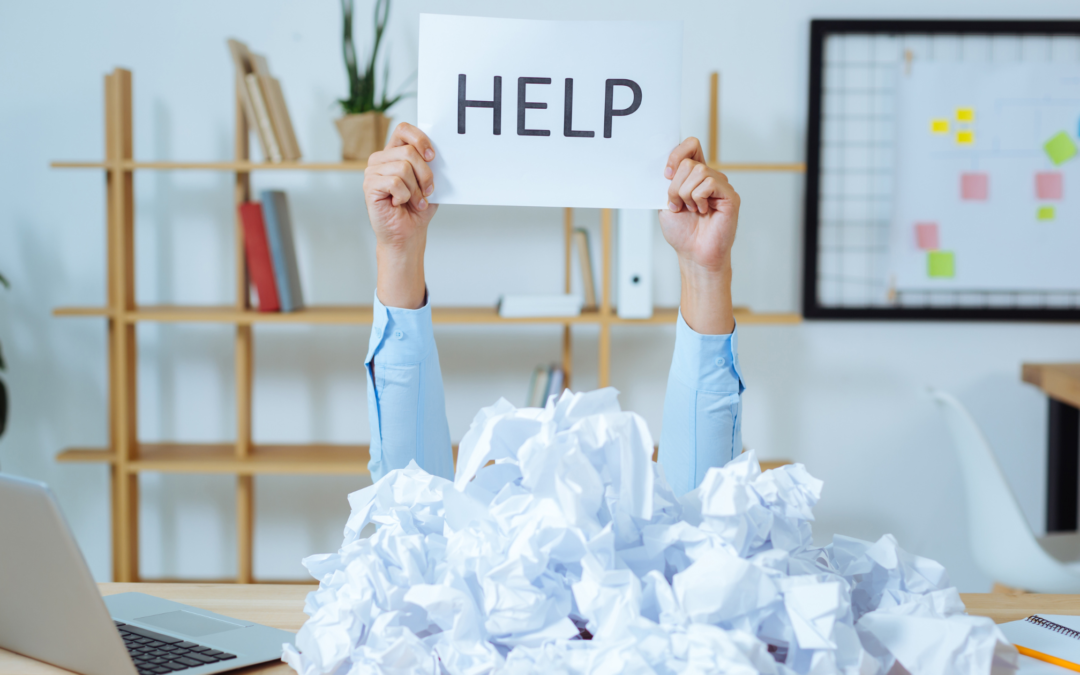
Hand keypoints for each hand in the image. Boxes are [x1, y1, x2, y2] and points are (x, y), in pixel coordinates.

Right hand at [363, 123, 437, 308]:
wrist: (408, 234)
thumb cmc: (417, 208)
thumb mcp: (429, 183)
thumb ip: (430, 165)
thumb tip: (437, 154)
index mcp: (395, 152)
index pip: (404, 129)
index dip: (420, 139)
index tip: (433, 156)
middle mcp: (381, 158)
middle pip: (409, 151)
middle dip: (425, 174)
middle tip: (427, 191)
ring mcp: (372, 171)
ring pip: (403, 167)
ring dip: (415, 189)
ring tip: (413, 201)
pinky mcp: (369, 185)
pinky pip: (395, 182)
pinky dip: (404, 196)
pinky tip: (399, 203)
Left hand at [659, 137, 739, 333]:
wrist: (694, 254)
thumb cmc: (683, 232)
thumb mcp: (665, 202)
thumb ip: (667, 182)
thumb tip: (666, 166)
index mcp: (693, 175)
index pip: (690, 146)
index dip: (676, 154)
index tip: (666, 174)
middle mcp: (709, 177)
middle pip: (688, 161)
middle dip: (675, 186)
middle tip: (677, 204)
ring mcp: (720, 185)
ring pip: (698, 172)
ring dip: (685, 194)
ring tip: (690, 210)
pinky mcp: (730, 195)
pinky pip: (709, 183)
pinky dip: (698, 199)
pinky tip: (702, 211)